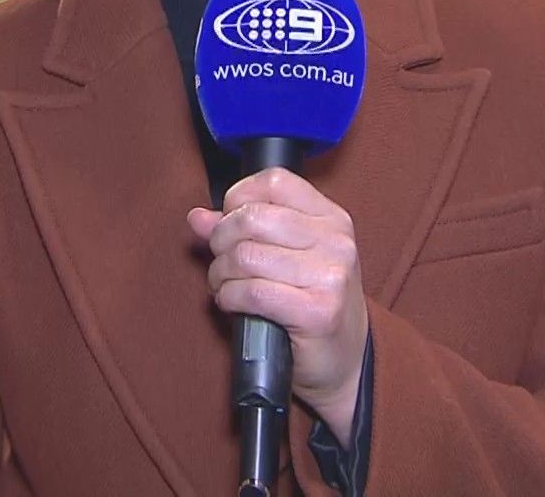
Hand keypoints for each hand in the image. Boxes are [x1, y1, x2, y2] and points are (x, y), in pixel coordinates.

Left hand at [187, 168, 368, 443]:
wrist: (346, 362)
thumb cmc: (313, 304)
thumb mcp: (287, 257)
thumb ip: (242, 232)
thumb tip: (198, 217)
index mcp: (332, 219)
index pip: (274, 182)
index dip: (238, 199)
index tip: (230, 223)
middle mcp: (336, 242)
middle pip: (252, 218)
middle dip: (221, 241)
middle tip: (221, 262)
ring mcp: (330, 277)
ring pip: (246, 256)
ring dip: (221, 275)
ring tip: (225, 286)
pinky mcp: (317, 313)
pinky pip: (251, 292)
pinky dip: (229, 297)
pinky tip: (232, 303)